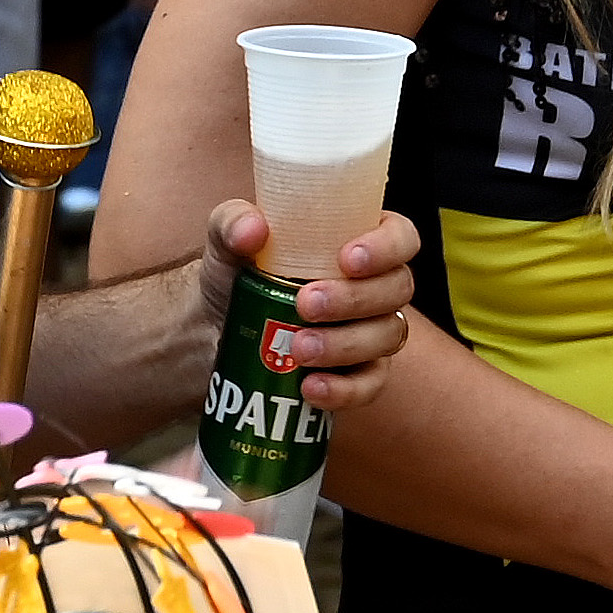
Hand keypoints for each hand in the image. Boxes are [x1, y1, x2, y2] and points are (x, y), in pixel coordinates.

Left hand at [216, 197, 418, 410]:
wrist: (212, 330)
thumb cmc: (235, 272)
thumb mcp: (226, 240)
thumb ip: (232, 223)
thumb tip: (252, 230)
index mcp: (360, 240)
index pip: (400, 237)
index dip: (386, 247)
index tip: (347, 259)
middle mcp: (376, 285)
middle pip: (398, 289)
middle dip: (355, 299)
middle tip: (306, 304)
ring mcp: (371, 332)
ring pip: (387, 336)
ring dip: (346, 344)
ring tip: (299, 349)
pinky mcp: (358, 375)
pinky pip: (369, 385)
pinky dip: (344, 390)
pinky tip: (310, 387)